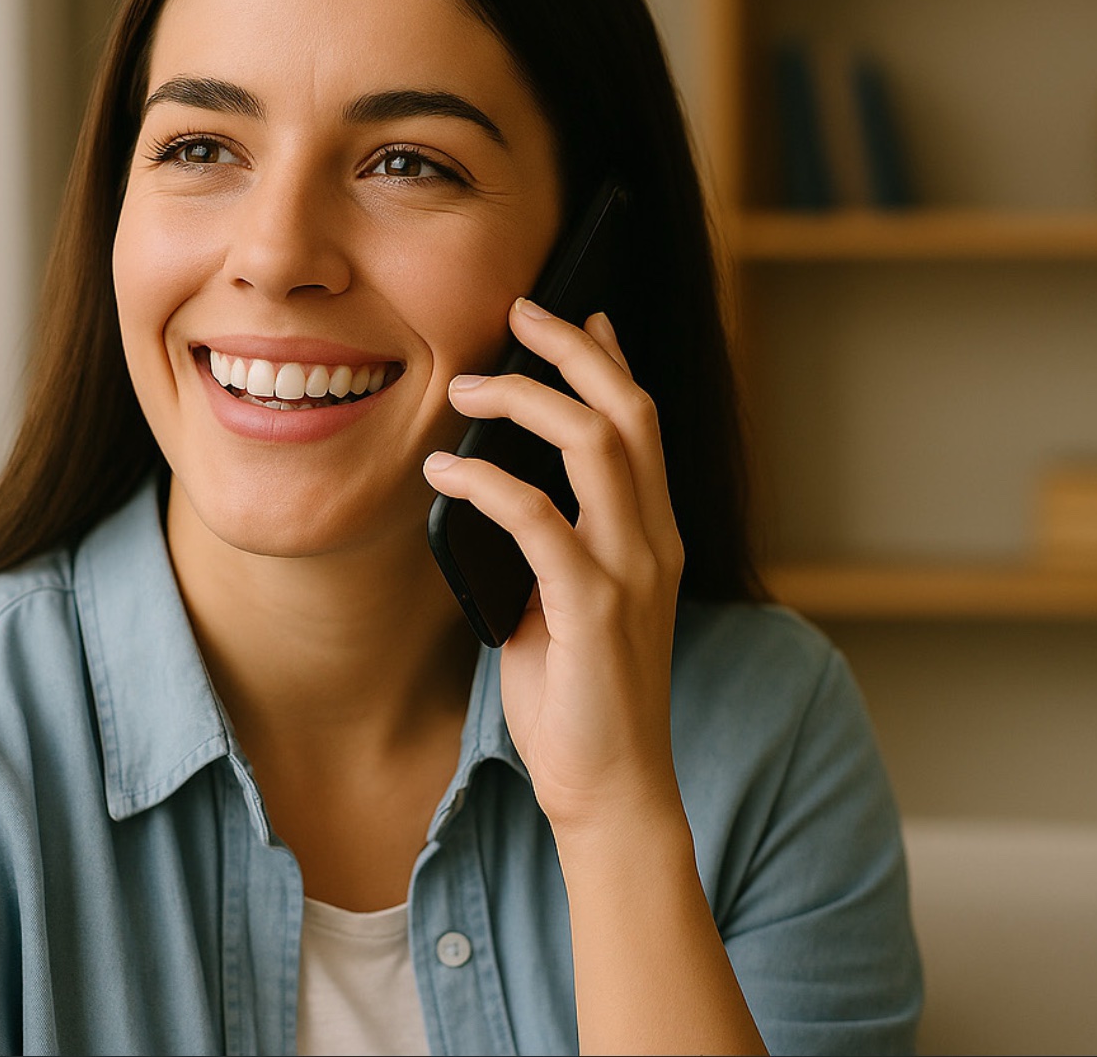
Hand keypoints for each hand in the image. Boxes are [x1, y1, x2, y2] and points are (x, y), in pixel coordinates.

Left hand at [423, 297, 685, 835]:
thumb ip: (550, 539)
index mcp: (650, 535)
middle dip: (574, 349)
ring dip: (528, 399)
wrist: (607, 787)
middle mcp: (652, 541)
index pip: (642, 423)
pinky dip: (487, 482)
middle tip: (520, 309)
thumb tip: (498, 478)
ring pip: (596, 445)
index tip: (579, 311)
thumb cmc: (575, 692)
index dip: (612, 359)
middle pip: (628, 412)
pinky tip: (444, 470)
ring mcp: (629, 572)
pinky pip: (539, 520)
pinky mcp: (593, 609)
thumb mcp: (565, 597)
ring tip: (466, 383)